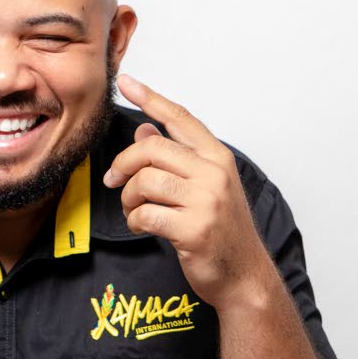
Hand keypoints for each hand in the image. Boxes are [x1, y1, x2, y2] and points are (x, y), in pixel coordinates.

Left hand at [103, 74, 271, 310]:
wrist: (244, 277)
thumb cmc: (222, 231)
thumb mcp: (203, 188)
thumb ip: (175, 159)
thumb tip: (145, 131)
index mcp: (218, 158)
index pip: (180, 119)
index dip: (151, 98)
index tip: (126, 81)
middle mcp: (215, 174)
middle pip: (151, 149)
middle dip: (123, 164)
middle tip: (113, 181)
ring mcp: (207, 201)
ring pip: (144, 182)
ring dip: (129, 198)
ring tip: (134, 210)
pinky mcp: (194, 229)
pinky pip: (145, 214)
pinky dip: (134, 221)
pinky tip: (142, 227)